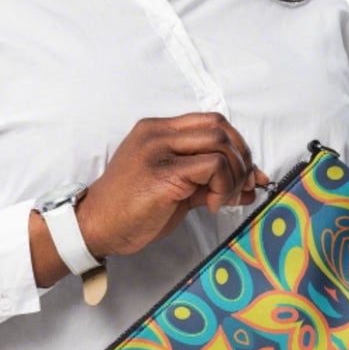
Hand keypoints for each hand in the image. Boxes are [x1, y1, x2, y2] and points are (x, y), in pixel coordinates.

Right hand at [77, 112, 270, 258]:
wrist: (96, 226)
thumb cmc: (131, 210)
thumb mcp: (175, 188)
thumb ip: (209, 181)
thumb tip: (252, 184)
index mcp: (157, 130)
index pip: (211, 122)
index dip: (238, 146)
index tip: (248, 174)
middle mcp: (157, 134)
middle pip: (220, 128)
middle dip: (243, 159)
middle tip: (243, 188)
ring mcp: (159, 150)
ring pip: (220, 144)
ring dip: (235, 175)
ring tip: (224, 199)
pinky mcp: (163, 173)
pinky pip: (213, 167)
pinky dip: (223, 186)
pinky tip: (211, 205)